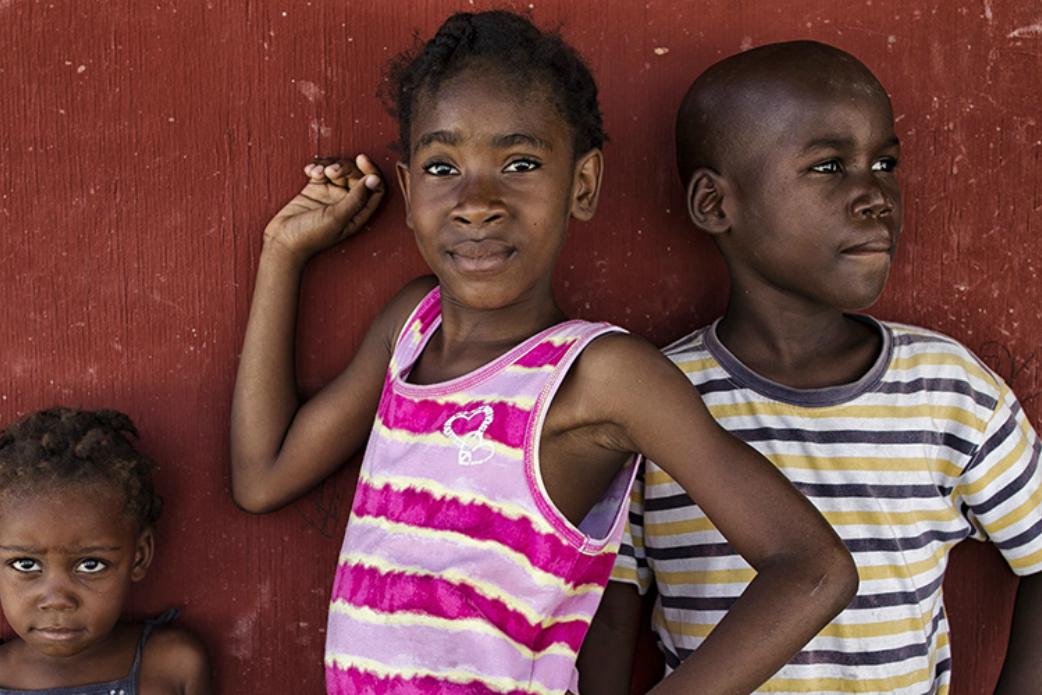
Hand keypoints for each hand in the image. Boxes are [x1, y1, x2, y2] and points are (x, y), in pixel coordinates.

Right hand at [263, 155, 384, 261]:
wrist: (282, 242)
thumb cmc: (310, 237)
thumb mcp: (336, 218)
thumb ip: (356, 199)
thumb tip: (374, 179)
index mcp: (358, 213)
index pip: (375, 188)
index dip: (372, 171)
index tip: (360, 159)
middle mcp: (347, 203)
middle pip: (356, 175)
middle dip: (345, 167)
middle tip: (331, 171)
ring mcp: (331, 195)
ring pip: (339, 170)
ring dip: (329, 164)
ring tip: (317, 172)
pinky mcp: (315, 189)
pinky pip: (321, 171)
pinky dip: (317, 166)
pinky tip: (309, 171)